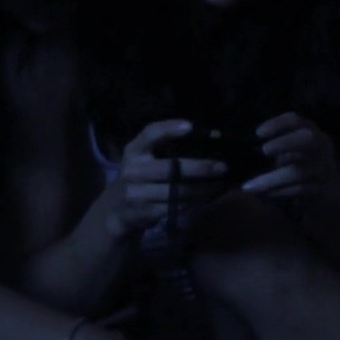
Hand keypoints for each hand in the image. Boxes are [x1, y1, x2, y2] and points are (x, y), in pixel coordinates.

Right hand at [96, 120, 229, 240]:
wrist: (116, 211)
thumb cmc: (140, 178)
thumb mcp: (143, 159)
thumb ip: (165, 147)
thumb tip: (208, 140)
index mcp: (134, 151)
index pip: (150, 134)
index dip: (169, 128)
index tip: (190, 126)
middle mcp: (132, 170)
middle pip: (171, 168)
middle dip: (200, 168)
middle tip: (223, 166)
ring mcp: (136, 193)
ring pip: (178, 191)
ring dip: (203, 189)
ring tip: (220, 184)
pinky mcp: (144, 213)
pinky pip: (176, 207)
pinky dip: (194, 203)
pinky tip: (206, 198)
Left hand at [240, 112, 338, 199]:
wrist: (329, 188)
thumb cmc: (300, 162)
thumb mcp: (291, 148)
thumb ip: (274, 144)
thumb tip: (240, 147)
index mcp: (309, 131)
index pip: (295, 120)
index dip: (277, 124)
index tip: (258, 133)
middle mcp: (320, 146)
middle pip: (307, 138)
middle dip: (285, 142)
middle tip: (263, 150)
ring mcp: (323, 168)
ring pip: (298, 172)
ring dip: (270, 179)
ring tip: (248, 187)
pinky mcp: (320, 189)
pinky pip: (298, 190)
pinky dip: (278, 192)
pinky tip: (263, 195)